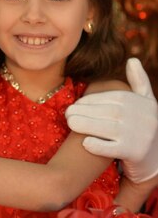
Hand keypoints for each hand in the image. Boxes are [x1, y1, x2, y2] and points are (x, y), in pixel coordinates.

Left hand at [65, 58, 157, 182]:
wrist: (155, 158)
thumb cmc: (144, 126)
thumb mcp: (146, 102)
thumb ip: (139, 81)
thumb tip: (132, 60)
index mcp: (141, 102)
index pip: (111, 98)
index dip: (90, 100)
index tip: (75, 105)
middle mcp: (142, 117)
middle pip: (107, 111)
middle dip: (84, 111)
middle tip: (67, 114)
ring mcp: (140, 136)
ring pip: (108, 128)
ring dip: (85, 124)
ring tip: (70, 123)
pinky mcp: (135, 153)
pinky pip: (113, 149)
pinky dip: (98, 145)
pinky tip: (85, 143)